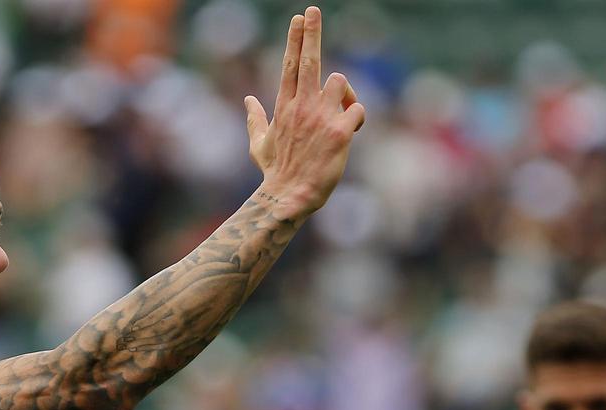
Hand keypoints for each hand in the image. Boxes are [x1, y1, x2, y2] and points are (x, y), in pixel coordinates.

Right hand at [245, 6, 364, 218]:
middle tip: (314, 10)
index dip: (295, 39)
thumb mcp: (259, 144)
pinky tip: (351, 132)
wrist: (288, 196)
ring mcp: (320, 117)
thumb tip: (247, 100)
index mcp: (284, 106)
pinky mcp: (339, 131)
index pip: (290, 64)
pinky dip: (357, 117)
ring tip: (341, 111)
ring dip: (345, 93)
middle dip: (312, 33)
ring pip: (340, 82)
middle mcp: (301, 106)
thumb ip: (254, 118)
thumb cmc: (275, 172)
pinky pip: (358, 110)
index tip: (299, 18)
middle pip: (309, 60)